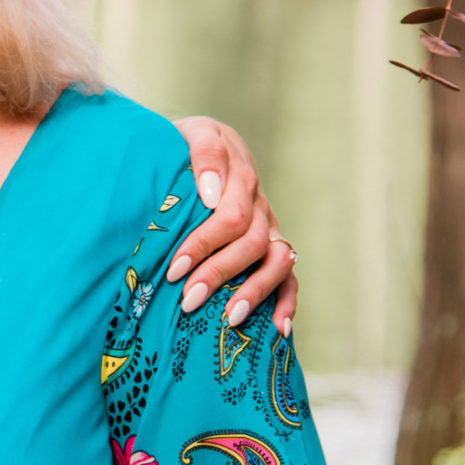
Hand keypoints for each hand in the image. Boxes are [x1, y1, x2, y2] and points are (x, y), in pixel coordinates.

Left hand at [170, 116, 297, 335]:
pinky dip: (286, 303)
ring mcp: (268, 225)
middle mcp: (258, 201)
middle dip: (219, 273)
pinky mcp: (272, 245)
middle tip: (188, 299)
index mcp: (238, 172)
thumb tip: (212, 194)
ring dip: (254, 291)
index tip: (175, 269)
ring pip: (275, 261)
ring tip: (228, 318)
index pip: (231, 214)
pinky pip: (289, 276)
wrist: (185, 144)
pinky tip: (277, 330)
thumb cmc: (176, 146)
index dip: (204, 243)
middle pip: (250, 243)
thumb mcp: (186, 134)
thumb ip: (202, 154)